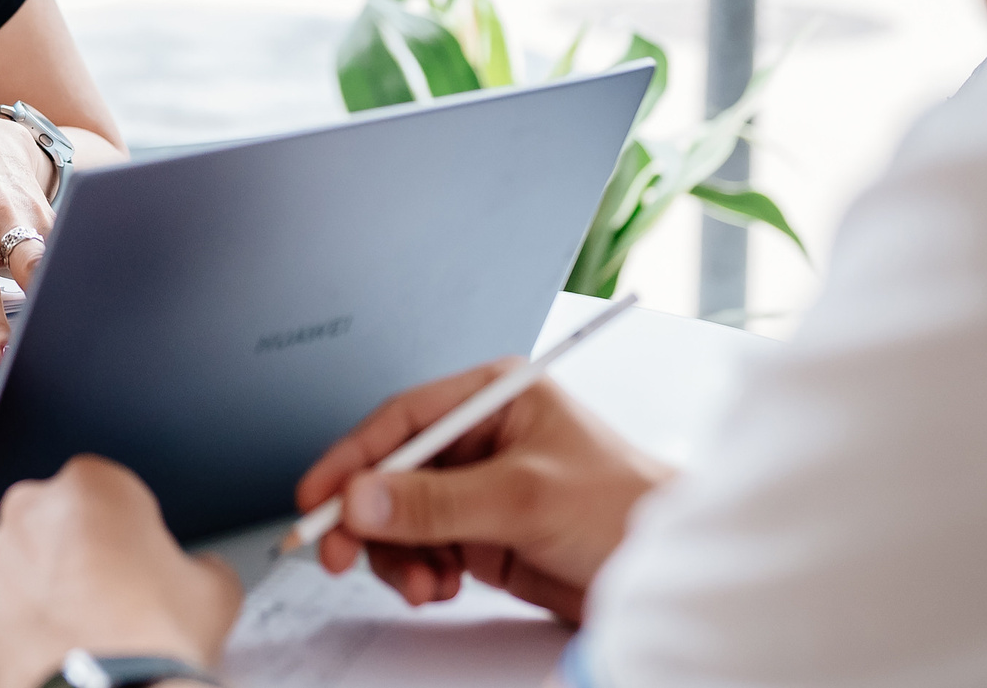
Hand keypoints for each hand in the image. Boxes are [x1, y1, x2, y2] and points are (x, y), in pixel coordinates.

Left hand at [0, 111, 56, 360]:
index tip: (2, 354)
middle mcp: (0, 215)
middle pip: (32, 260)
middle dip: (44, 298)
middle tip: (49, 342)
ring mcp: (32, 212)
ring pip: (55, 255)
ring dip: (59, 290)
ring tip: (66, 332)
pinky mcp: (52, 213)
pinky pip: (63, 247)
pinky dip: (66, 274)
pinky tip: (69, 303)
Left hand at [0, 455, 242, 687]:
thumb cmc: (152, 646)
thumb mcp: (214, 592)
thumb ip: (201, 564)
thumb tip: (200, 573)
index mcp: (93, 486)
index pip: (107, 495)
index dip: (124, 535)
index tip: (133, 567)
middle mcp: (31, 509)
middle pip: (53, 525)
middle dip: (72, 557)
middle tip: (103, 606)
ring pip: (14, 567)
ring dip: (36, 593)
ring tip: (73, 639)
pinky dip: (6, 631)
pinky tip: (42, 656)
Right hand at [293, 361, 671, 622]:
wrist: (671, 573)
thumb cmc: (624, 509)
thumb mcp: (524, 500)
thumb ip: (437, 502)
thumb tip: (360, 501)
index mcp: (492, 399)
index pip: (401, 421)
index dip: (351, 459)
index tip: (315, 498)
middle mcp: (478, 440)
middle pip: (390, 472)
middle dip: (365, 517)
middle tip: (338, 554)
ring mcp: (477, 489)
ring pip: (400, 517)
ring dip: (396, 554)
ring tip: (420, 584)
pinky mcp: (481, 535)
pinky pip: (422, 548)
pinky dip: (419, 572)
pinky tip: (437, 587)